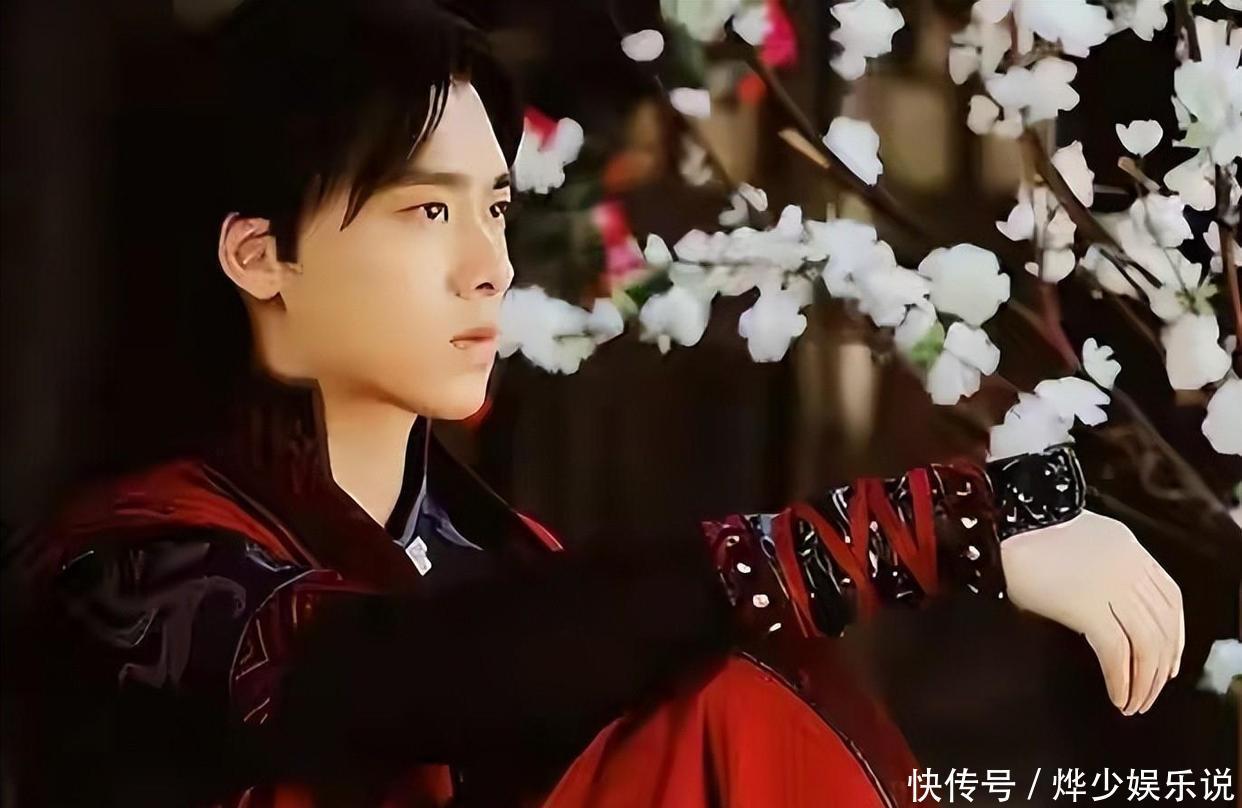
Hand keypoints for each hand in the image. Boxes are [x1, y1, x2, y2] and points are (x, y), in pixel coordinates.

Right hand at [999, 509, 1183, 715]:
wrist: (1004, 529)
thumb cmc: (1029, 537)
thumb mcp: (1081, 543)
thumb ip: (1105, 568)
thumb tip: (1110, 609)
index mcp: (1130, 551)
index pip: (1171, 600)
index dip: (1176, 635)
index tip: (1169, 661)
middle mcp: (1129, 569)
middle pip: (1163, 627)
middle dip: (1161, 668)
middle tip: (1150, 693)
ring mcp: (1112, 587)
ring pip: (1147, 644)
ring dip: (1145, 682)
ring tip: (1134, 703)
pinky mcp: (1089, 607)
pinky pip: (1117, 652)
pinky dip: (1121, 679)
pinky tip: (1117, 695)